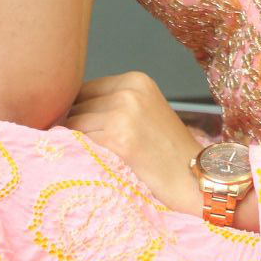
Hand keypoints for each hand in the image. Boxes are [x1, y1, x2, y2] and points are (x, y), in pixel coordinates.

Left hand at [55, 70, 203, 215]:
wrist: (194, 179)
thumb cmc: (168, 151)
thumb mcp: (145, 110)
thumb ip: (113, 102)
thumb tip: (66, 108)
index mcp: (136, 80)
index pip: (84, 88)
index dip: (78, 111)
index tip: (86, 131)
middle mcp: (128, 91)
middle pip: (76, 105)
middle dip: (77, 126)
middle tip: (92, 148)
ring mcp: (122, 114)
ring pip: (73, 124)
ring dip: (77, 141)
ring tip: (96, 157)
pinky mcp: (117, 139)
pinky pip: (79, 142)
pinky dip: (81, 154)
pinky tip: (97, 164)